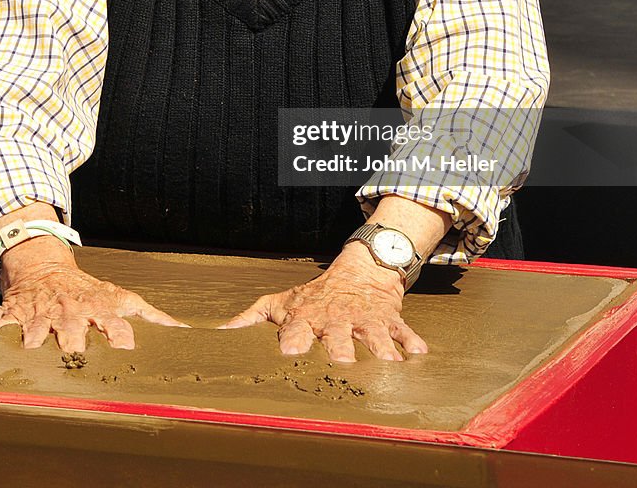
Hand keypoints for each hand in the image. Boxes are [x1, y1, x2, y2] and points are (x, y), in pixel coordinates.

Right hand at [0, 235, 185, 350]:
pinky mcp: (15, 316)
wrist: (46, 267)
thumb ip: (153, 315)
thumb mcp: (123, 297)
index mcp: (99, 311)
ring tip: (32, 353)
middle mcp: (71, 315)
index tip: (128, 357)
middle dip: (75, 348)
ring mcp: (42, 316)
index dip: (122, 342)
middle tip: (76, 361)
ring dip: (35, 343)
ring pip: (38, 333)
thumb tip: (186, 331)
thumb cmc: (89, 290)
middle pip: (75, 336)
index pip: (115, 329)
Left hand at [218, 242, 426, 362]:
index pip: (298, 330)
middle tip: (341, 364)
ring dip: (380, 349)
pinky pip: (403, 331)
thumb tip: (219, 334)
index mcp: (308, 317)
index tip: (289, 354)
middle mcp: (336, 319)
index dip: (293, 342)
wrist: (359, 270)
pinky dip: (411, 342)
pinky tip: (418, 355)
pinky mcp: (389, 320)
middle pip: (338, 336)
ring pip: (373, 336)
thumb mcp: (281, 301)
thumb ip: (251, 318)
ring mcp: (365, 320)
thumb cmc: (315, 294)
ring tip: (387, 365)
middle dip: (340, 350)